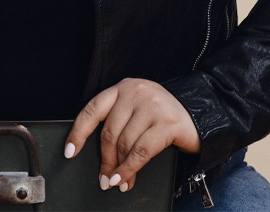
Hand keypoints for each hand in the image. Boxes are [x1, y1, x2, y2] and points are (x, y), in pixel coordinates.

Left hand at [64, 78, 199, 192]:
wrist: (200, 115)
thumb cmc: (161, 117)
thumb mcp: (137, 110)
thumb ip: (118, 121)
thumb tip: (99, 156)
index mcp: (123, 87)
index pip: (92, 109)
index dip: (78, 132)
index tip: (69, 151)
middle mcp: (135, 91)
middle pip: (109, 132)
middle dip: (104, 160)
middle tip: (104, 179)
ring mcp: (153, 105)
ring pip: (125, 143)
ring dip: (119, 168)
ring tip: (117, 182)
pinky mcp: (168, 122)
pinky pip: (141, 152)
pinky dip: (130, 169)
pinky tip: (126, 179)